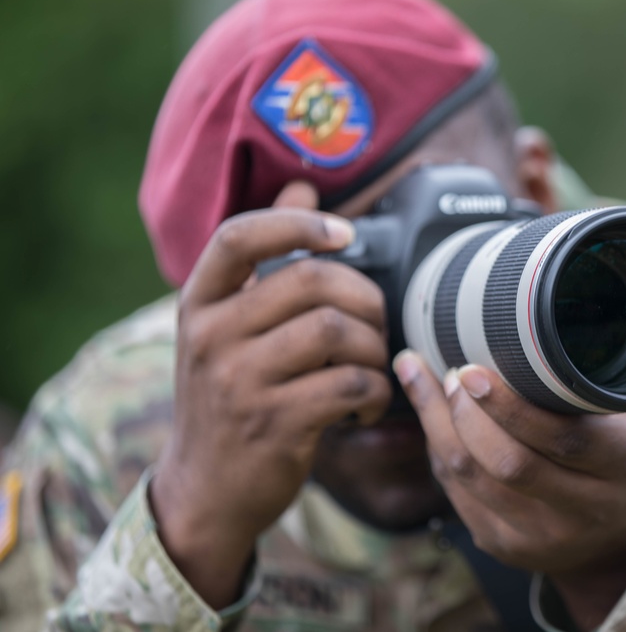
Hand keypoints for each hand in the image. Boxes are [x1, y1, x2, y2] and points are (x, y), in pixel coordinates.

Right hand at [150, 184, 391, 607]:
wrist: (205, 490)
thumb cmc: (229, 397)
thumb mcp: (227, 328)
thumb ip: (263, 260)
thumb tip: (300, 185)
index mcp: (198, 304)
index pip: (238, 237)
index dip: (298, 223)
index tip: (344, 233)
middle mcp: (210, 337)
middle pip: (310, 281)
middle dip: (364, 296)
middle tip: (375, 323)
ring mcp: (238, 383)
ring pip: (337, 331)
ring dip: (375, 347)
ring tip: (372, 366)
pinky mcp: (274, 425)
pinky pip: (351, 385)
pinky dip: (376, 392)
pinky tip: (367, 405)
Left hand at [393, 350, 625, 628]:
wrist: (622, 538)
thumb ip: (620, 372)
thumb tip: (571, 316)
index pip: (562, 437)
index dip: (510, 406)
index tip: (473, 370)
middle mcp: (587, 508)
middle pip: (508, 461)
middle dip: (465, 412)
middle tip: (452, 372)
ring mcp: (543, 536)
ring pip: (471, 478)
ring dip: (439, 424)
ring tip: (428, 381)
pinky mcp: (506, 547)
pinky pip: (457, 494)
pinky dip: (439, 450)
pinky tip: (433, 417)